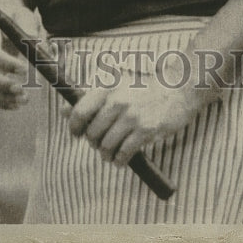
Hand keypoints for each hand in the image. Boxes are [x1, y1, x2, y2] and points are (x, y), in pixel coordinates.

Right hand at [0, 3, 43, 109]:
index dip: (6, 63)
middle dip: (1, 83)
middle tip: (21, 90)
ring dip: (3, 97)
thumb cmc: (16, 17)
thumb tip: (34, 42)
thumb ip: (27, 26)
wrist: (5, 20)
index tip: (25, 70)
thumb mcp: (24, 15)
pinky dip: (1, 102)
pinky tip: (17, 104)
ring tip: (24, 100)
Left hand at [67, 62, 213, 167]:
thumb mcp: (116, 82)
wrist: (179, 88)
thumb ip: (90, 96)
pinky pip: (123, 154)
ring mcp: (132, 116)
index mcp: (108, 86)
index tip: (75, 133)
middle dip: (93, 142)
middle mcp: (118, 100)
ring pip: (106, 146)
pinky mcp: (146, 130)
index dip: (74, 127)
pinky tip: (121, 158)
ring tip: (110, 153)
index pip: (80, 111)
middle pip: (92, 133)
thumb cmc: (145, 85)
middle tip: (99, 142)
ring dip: (105, 154)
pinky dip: (119, 160)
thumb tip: (64, 112)